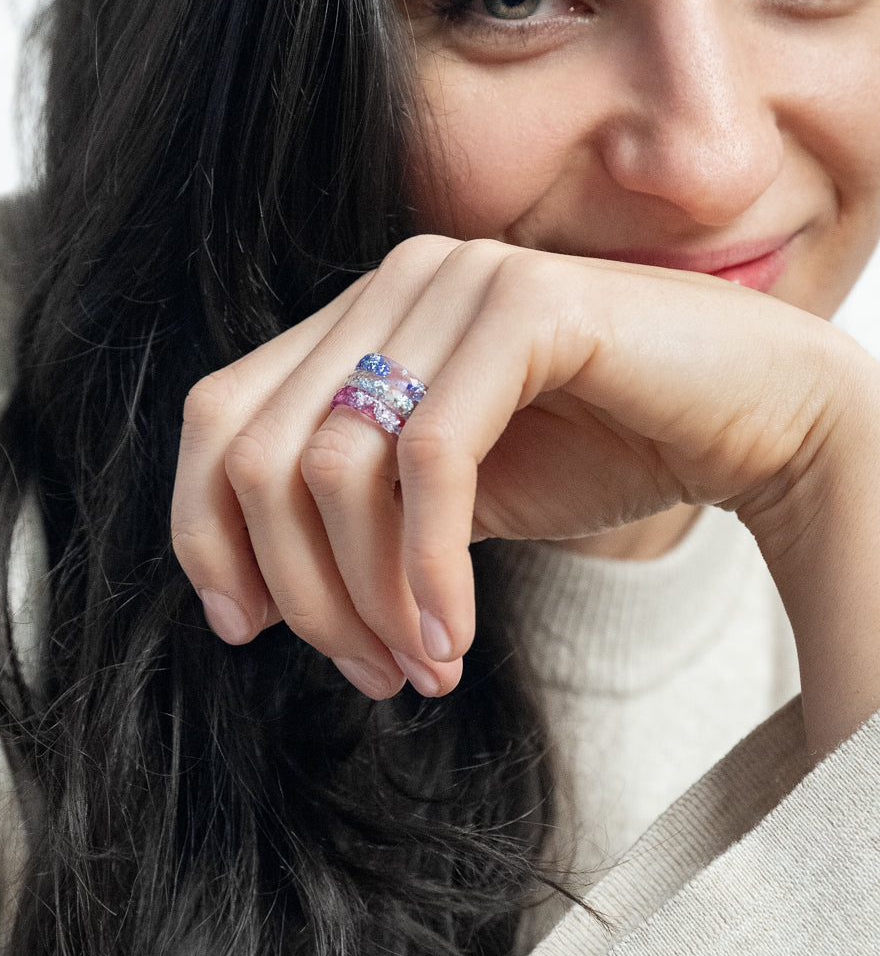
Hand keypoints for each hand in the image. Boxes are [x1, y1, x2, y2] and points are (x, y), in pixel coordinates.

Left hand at [171, 235, 879, 742]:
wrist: (753, 414)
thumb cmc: (598, 450)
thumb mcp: (445, 495)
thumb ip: (356, 517)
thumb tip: (251, 593)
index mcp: (357, 319)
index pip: (218, 416)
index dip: (202, 527)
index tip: (243, 628)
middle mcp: (391, 285)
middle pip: (257, 450)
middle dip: (298, 588)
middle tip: (368, 673)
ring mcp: (454, 282)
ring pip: (333, 463)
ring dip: (366, 595)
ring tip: (421, 668)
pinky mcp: (523, 304)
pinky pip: (432, 457)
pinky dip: (427, 569)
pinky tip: (452, 637)